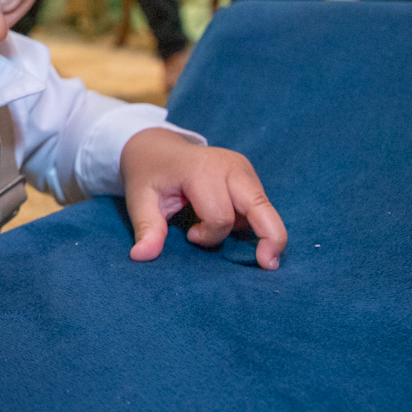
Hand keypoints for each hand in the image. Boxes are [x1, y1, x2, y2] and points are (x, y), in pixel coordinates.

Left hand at [120, 128, 286, 269]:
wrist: (157, 146)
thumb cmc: (148, 174)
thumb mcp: (140, 200)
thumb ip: (147, 228)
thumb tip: (140, 256)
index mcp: (201, 170)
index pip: (220, 217)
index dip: (208, 236)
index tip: (189, 235)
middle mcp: (229, 166)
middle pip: (261, 208)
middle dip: (271, 239)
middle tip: (268, 265)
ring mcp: (243, 167)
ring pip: (265, 209)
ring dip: (261, 232)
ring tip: (246, 247)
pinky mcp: (248, 173)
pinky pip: (261, 205)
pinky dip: (256, 222)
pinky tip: (238, 228)